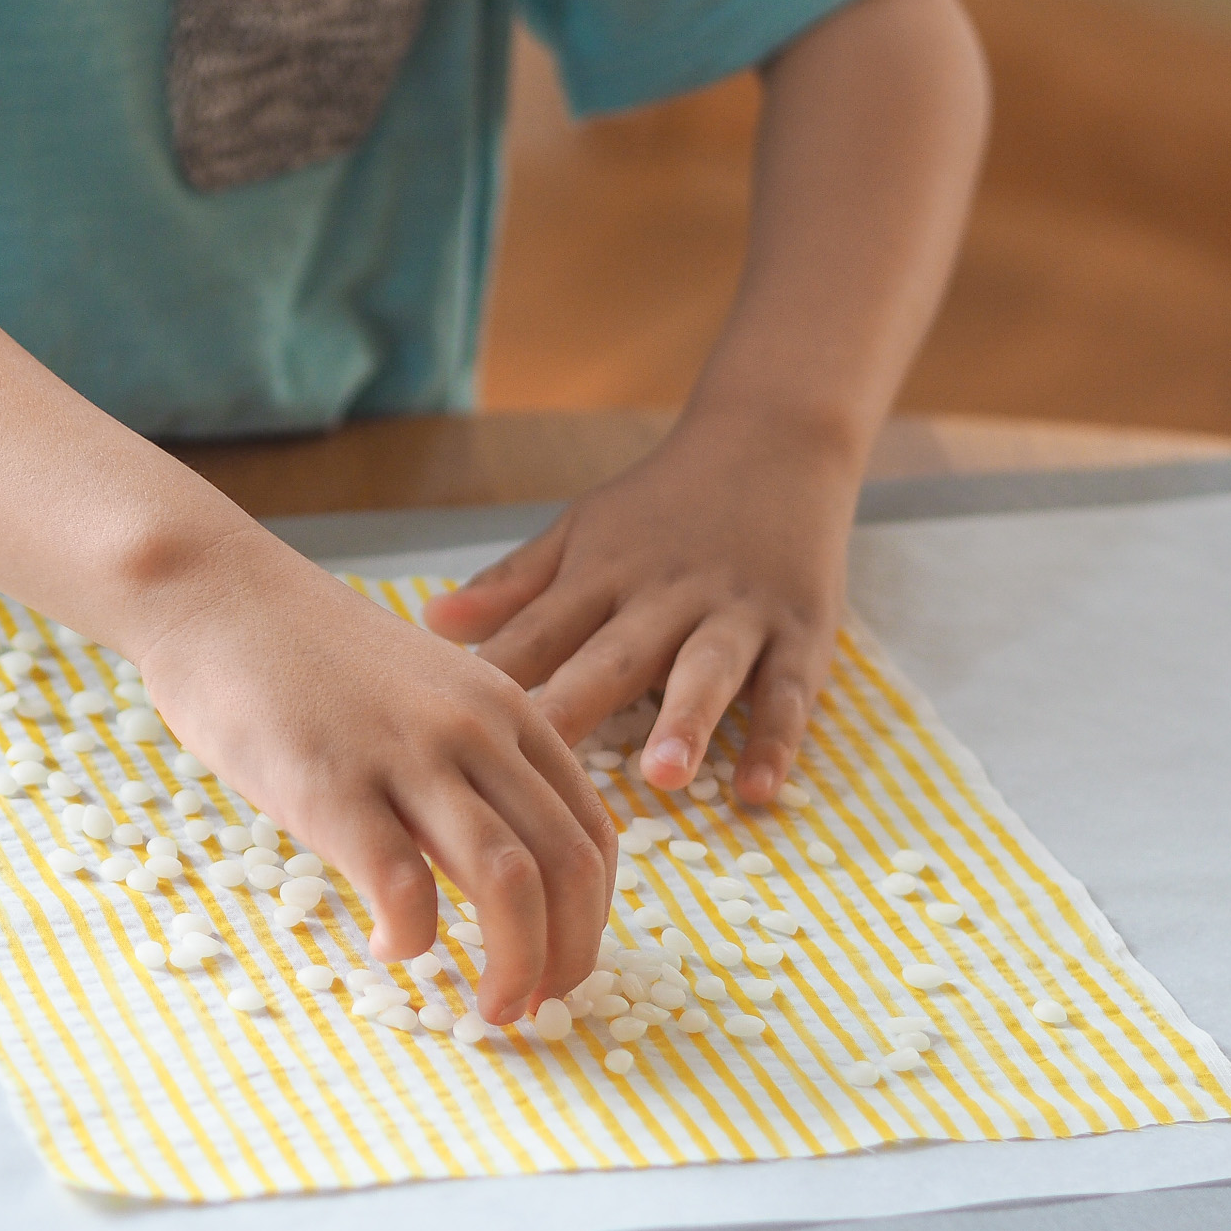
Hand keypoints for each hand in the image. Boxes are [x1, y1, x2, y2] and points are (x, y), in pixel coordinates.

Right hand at [127, 528, 616, 1022]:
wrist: (217, 594)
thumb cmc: (313, 656)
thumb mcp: (428, 692)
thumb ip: (475, 761)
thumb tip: (505, 861)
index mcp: (509, 711)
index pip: (593, 832)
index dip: (594, 915)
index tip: (564, 962)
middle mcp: (476, 732)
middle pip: (569, 867)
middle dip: (569, 956)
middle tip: (536, 1005)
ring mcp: (407, 756)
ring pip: (508, 883)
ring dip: (513, 965)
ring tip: (487, 1009)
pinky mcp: (333, 785)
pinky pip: (403, 886)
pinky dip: (412, 939)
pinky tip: (390, 948)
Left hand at [422, 418, 861, 804]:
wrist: (775, 439)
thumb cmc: (664, 503)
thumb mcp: (582, 532)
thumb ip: (515, 584)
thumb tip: (430, 621)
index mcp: (602, 576)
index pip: (539, 633)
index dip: (498, 677)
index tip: (454, 727)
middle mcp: (666, 596)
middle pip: (617, 656)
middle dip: (578, 704)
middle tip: (541, 755)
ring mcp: (737, 614)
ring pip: (710, 670)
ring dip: (687, 719)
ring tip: (664, 774)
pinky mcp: (800, 633)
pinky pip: (789, 692)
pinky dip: (777, 740)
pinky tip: (759, 791)